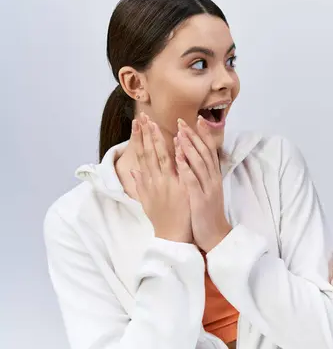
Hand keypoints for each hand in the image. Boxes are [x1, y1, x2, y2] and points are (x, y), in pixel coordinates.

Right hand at [130, 113, 192, 242]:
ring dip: (156, 139)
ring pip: (160, 157)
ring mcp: (166, 184)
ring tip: (152, 124)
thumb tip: (132, 170)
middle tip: (141, 116)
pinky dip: (175, 156)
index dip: (138, 139)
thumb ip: (140, 184)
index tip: (136, 123)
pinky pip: (177, 169)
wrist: (172, 236)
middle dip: (144, 134)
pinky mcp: (179, 188)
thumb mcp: (147, 201)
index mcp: (148, 182)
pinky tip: (175, 143)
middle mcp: (155, 181)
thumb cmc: (161, 219)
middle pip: (148, 153)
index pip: (141, 155)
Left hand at [174, 116, 231, 251]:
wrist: (215, 236)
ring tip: (180, 133)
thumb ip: (201, 175)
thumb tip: (195, 160)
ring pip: (199, 164)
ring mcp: (207, 189)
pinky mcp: (200, 200)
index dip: (203, 135)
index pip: (209, 151)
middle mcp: (212, 179)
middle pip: (204, 153)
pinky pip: (192, 181)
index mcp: (213, 177)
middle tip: (182, 121)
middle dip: (193, 136)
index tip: (196, 120)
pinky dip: (185, 168)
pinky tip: (178, 158)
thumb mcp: (206, 190)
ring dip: (189, 147)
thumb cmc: (206, 213)